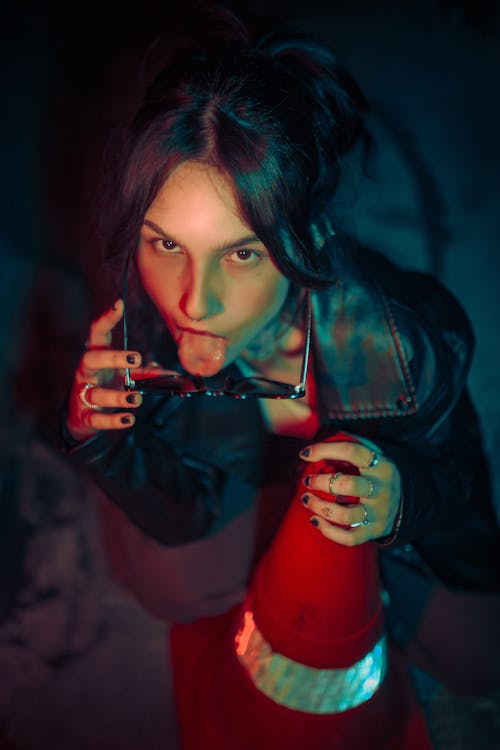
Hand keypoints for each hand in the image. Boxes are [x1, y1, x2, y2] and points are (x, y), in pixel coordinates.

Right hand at [66, 299, 142, 442]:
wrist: (81, 419)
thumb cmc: (105, 389)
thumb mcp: (122, 378)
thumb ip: (144, 373)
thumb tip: (171, 371)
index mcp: (97, 358)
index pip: (97, 334)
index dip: (106, 319)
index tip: (118, 304)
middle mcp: (87, 374)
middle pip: (93, 359)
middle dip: (114, 357)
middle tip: (136, 358)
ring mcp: (83, 395)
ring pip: (96, 393)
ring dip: (117, 396)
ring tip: (136, 399)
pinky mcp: (85, 417)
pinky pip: (97, 420)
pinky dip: (113, 420)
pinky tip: (129, 419)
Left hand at [299, 435, 401, 545]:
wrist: (408, 502)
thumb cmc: (379, 475)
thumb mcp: (375, 455)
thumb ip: (353, 445)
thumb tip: (323, 435)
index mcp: (381, 466)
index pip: (352, 451)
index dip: (324, 449)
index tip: (304, 453)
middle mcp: (382, 489)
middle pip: (347, 485)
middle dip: (320, 482)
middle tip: (307, 481)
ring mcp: (378, 513)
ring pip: (345, 515)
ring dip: (319, 507)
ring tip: (307, 499)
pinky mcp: (374, 531)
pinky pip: (349, 538)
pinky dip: (328, 531)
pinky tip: (315, 520)